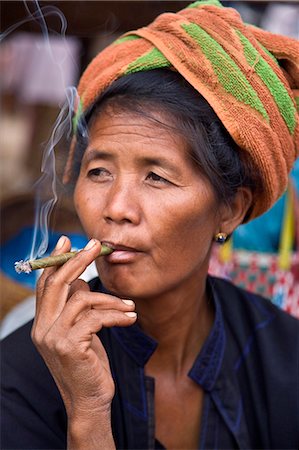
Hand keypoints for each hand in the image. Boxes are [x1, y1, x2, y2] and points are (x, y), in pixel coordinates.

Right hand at [31, 236, 136, 446]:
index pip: (45, 285)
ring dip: (111, 300)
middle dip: (77, 260)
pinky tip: (130, 318)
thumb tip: (82, 277)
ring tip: (130, 306)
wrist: (90, 400)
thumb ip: (77, 307)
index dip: (55, 261)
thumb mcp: (81, 332)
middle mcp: (42, 328)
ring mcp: (53, 337)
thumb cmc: (89, 363)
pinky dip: (117, 315)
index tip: (67, 242)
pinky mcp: (70, 346)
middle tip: (96, 245)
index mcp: (43, 323)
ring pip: (82, 298)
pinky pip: (96, 317)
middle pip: (58, 283)